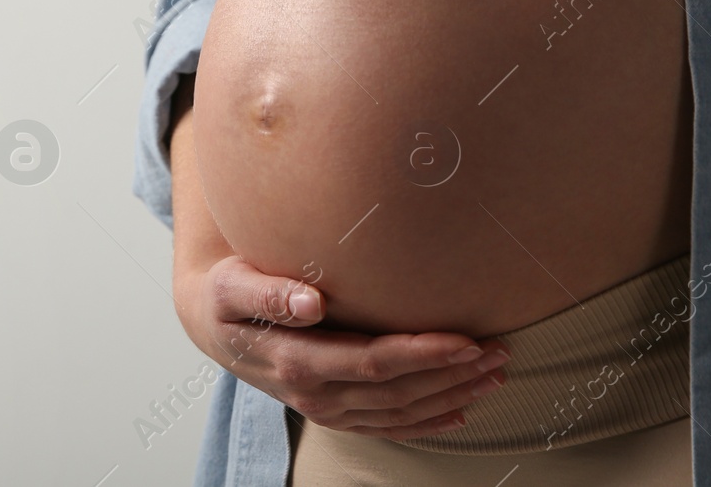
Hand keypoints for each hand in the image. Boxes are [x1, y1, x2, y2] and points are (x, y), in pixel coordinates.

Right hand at [174, 253, 508, 439]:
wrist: (211, 325)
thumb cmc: (226, 295)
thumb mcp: (232, 284)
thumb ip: (268, 292)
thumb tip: (311, 302)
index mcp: (297, 362)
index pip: (373, 362)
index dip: (422, 354)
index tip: (465, 340)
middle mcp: (315, 394)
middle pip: (397, 391)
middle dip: (451, 374)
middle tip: (499, 351)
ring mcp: (325, 409)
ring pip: (399, 412)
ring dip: (451, 396)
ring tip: (494, 374)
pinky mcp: (333, 412)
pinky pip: (387, 426)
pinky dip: (426, 422)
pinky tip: (459, 411)